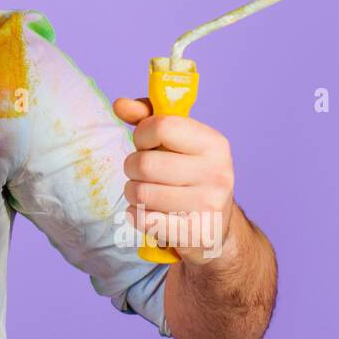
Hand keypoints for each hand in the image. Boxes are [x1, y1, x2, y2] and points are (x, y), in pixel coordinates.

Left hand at [112, 97, 236, 265]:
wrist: (214, 228)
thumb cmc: (187, 175)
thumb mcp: (175, 142)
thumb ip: (147, 118)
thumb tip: (120, 104)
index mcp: (214, 143)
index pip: (161, 126)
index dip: (142, 134)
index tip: (146, 144)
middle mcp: (217, 173)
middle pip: (144, 163)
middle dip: (132, 167)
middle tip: (144, 173)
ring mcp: (209, 206)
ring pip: (139, 193)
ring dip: (133, 193)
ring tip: (147, 193)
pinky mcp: (195, 234)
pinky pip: (143, 219)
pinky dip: (137, 216)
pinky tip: (152, 214)